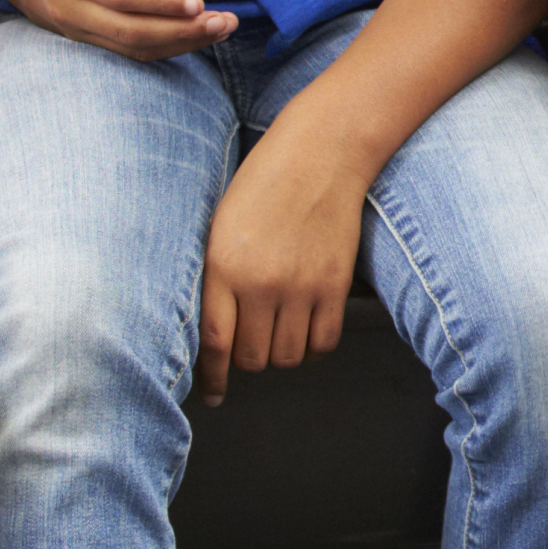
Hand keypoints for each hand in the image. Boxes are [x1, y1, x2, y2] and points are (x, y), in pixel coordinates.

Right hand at [0, 0, 236, 56]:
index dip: (162, 3)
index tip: (201, 3)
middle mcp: (71, 9)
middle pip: (132, 31)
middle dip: (183, 32)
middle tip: (225, 23)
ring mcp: (75, 31)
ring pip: (133, 48)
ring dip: (181, 44)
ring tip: (220, 31)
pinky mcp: (82, 41)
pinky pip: (127, 52)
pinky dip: (164, 47)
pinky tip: (193, 37)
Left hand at [195, 137, 371, 409]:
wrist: (321, 153)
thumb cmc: (264, 184)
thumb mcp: (221, 227)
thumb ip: (215, 279)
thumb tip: (214, 333)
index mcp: (224, 267)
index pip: (215, 343)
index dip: (212, 377)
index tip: (212, 394)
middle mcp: (261, 282)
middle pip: (253, 358)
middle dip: (248, 360)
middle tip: (251, 345)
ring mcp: (301, 285)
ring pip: (288, 356)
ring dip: (280, 354)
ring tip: (279, 332)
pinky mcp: (335, 284)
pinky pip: (323, 342)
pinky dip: (313, 346)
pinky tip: (306, 329)